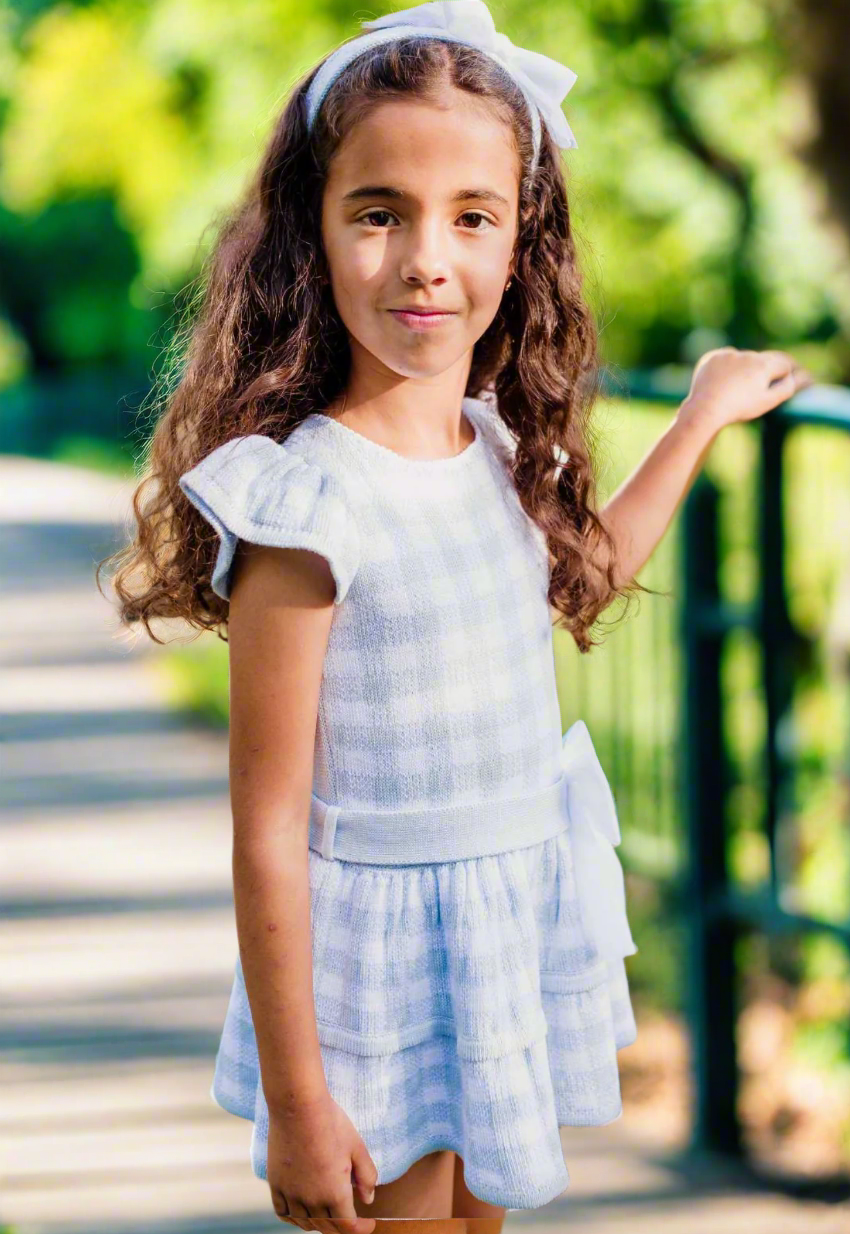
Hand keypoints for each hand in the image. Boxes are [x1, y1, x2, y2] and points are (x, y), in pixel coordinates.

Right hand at [267, 1092, 378, 1232]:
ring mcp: (291, 1194)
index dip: (361, 1229)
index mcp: (335, 1193)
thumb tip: (368, 1200)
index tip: (369, 1224)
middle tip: (351, 1220)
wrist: (298, 1107)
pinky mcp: (275, 1184)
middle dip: (342, 1227)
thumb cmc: (331, 1123)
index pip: (348, 1226)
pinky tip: (302, 1213)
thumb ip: (367, 1176)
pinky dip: (294, 1219)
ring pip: (305, 1223)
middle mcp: (312, 1200)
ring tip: (328, 1215)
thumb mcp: (357, 1147)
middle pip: (327, 1227)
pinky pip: (283, 1213)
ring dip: (319, 1224)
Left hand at [678, 346, 814, 430]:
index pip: (784, 364)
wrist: (704, 410)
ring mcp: (727, 354)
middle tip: (773, 378)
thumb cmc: (738, 409)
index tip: (792, 378)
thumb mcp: (767, 402)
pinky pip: (725, 359)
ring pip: (744, 359)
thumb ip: (787, 388)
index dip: (789, 372)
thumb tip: (799, 376)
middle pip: (765, 359)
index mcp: (763, 365)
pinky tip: (725, 382)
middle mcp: (747, 354)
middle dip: (770, 368)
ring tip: (742, 387)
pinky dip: (728, 368)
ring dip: (747, 368)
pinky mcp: (712, 357)